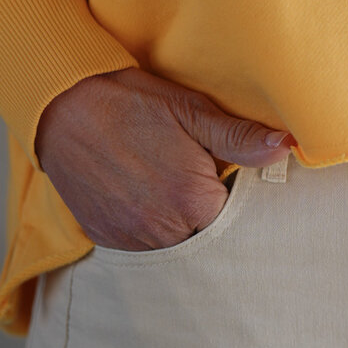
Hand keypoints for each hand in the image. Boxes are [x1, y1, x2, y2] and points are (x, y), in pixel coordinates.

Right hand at [34, 67, 295, 250]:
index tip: (226, 177)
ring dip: (178, 223)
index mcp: (193, 201)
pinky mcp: (106, 238)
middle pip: (206, 236)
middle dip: (208, 214)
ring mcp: (130, 239)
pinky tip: (142, 193)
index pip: (239, 220)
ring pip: (175, 245)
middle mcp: (162, 231)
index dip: (235, 196)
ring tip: (166, 182)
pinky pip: (141, 244)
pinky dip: (148, 226)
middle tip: (194, 177)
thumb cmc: (132, 102)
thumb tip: (286, 147)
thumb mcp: (190, 110)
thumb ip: (239, 138)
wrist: (61, 106)